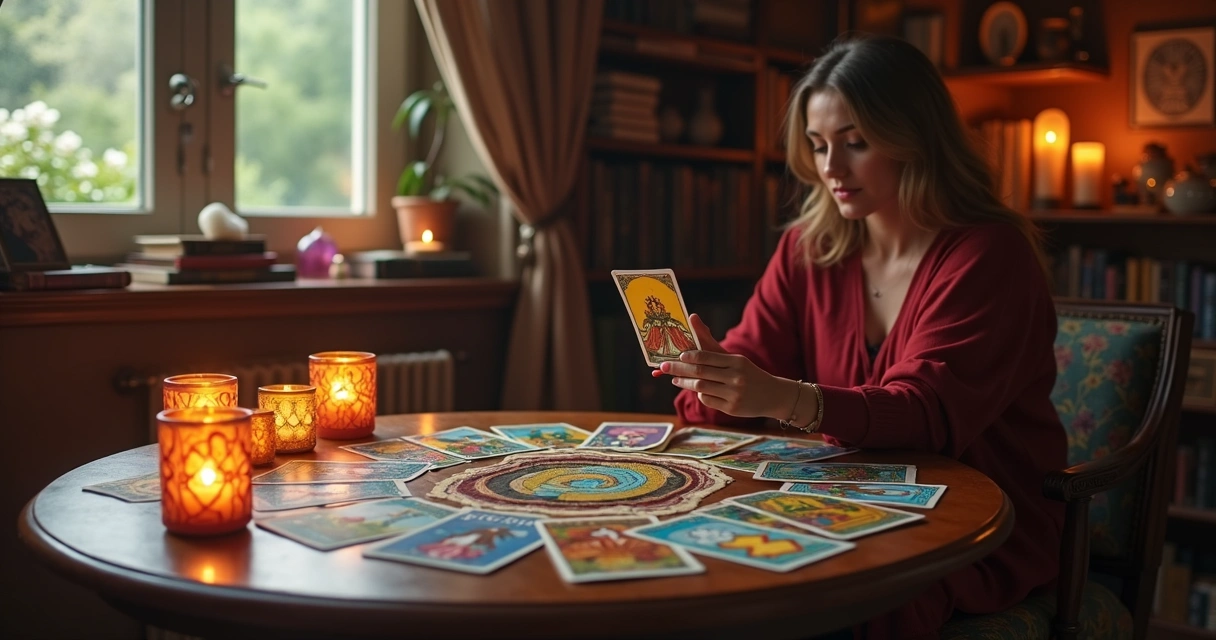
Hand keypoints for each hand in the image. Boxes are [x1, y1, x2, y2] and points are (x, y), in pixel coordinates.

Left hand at [653, 313, 793, 418]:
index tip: (676, 356)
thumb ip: (709, 341)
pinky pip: (707, 400)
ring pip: (701, 388)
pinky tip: (699, 390)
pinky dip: (700, 394)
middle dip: (679, 369)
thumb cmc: (747, 372)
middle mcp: (736, 377)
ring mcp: (734, 394)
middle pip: (700, 373)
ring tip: (676, 379)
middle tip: (663, 367)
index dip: (689, 357)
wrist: (772, 395)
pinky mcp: (732, 408)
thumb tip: (691, 317)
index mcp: (736, 362)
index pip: (707, 357)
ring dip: (685, 383)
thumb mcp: (732, 358)